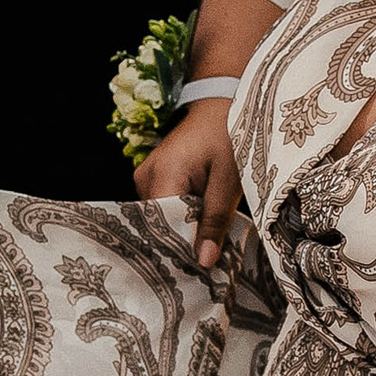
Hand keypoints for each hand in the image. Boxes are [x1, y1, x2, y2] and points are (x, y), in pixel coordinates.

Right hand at [134, 93, 245, 270]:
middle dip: (182, 244)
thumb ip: (215, 220)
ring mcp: (146, 176)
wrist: (219, 102)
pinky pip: (163, 207)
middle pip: (158, 226)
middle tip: (205, 267)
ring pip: (160, 219)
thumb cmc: (228, 134)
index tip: (198, 272)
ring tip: (205, 247)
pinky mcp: (153, 177)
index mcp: (163, 174)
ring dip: (182, 231)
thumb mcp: (229, 180)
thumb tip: (204, 262)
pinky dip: (180, 218)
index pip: (162, 227)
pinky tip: (197, 227)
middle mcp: (145, 177)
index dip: (180, 250)